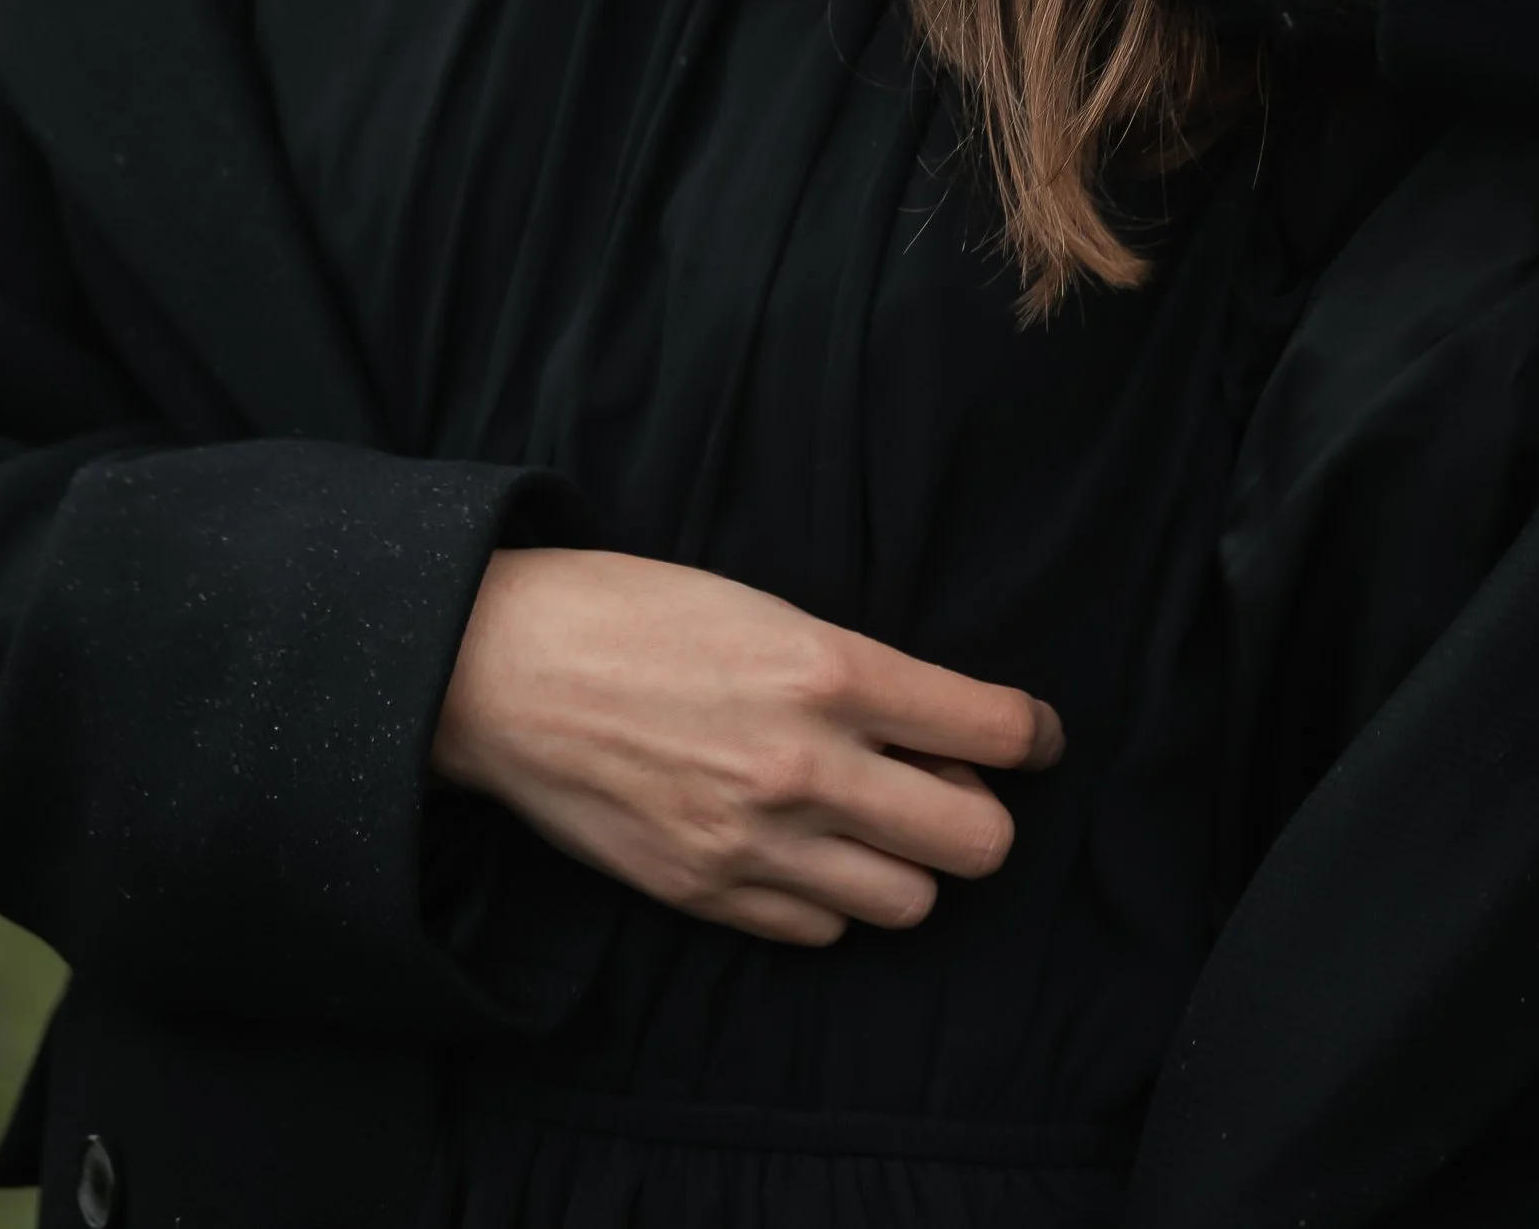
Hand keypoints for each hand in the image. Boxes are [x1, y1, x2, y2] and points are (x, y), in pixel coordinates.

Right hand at [432, 548, 1064, 946]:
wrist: (504, 670)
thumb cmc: (636, 613)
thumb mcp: (767, 607)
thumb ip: (858, 675)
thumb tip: (940, 729)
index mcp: (830, 671)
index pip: (992, 730)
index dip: (1032, 734)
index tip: (1034, 736)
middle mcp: (807, 767)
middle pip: (976, 841)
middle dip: (982, 814)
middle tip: (952, 785)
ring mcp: (756, 843)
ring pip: (908, 902)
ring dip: (907, 865)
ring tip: (873, 821)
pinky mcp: (705, 893)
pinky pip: (819, 930)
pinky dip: (828, 899)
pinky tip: (804, 851)